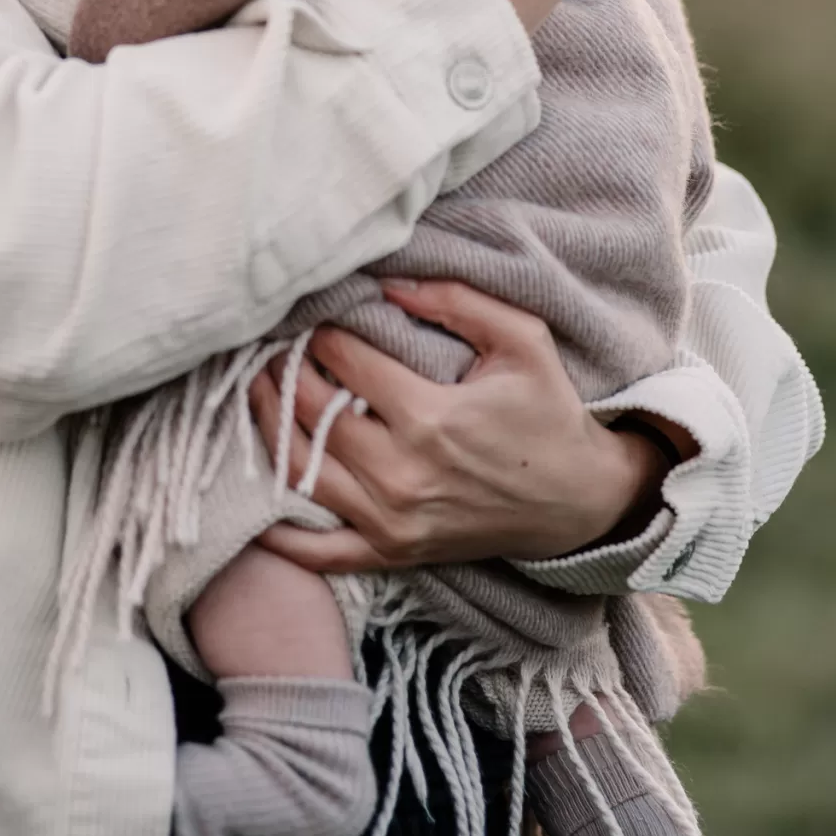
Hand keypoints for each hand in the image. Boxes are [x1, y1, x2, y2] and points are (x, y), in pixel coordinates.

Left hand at [253, 277, 674, 574]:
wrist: (580, 501)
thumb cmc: (549, 413)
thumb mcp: (521, 340)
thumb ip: (456, 301)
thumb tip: (388, 284)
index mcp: (429, 417)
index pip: (343, 362)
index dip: (320, 333)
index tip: (313, 318)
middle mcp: (401, 473)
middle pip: (310, 413)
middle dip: (283, 371)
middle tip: (271, 347)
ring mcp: (392, 521)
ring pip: (300, 470)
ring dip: (268, 427)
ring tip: (258, 391)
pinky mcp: (393, 552)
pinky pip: (320, 551)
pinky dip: (281, 531)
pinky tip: (256, 499)